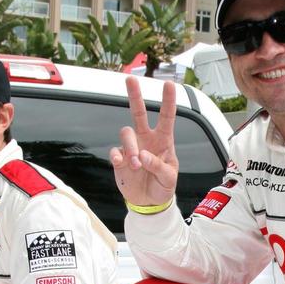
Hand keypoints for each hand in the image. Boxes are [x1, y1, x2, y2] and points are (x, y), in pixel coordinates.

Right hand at [110, 77, 178, 206]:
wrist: (149, 203)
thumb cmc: (163, 187)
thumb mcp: (169, 179)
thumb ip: (158, 166)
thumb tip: (143, 155)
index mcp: (163, 141)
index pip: (166, 118)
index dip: (168, 101)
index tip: (169, 85)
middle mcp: (146, 140)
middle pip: (138, 113)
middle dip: (134, 96)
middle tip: (130, 80)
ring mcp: (131, 148)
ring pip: (126, 133)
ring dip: (131, 147)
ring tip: (137, 164)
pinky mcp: (120, 159)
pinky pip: (115, 151)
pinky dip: (118, 156)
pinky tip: (122, 163)